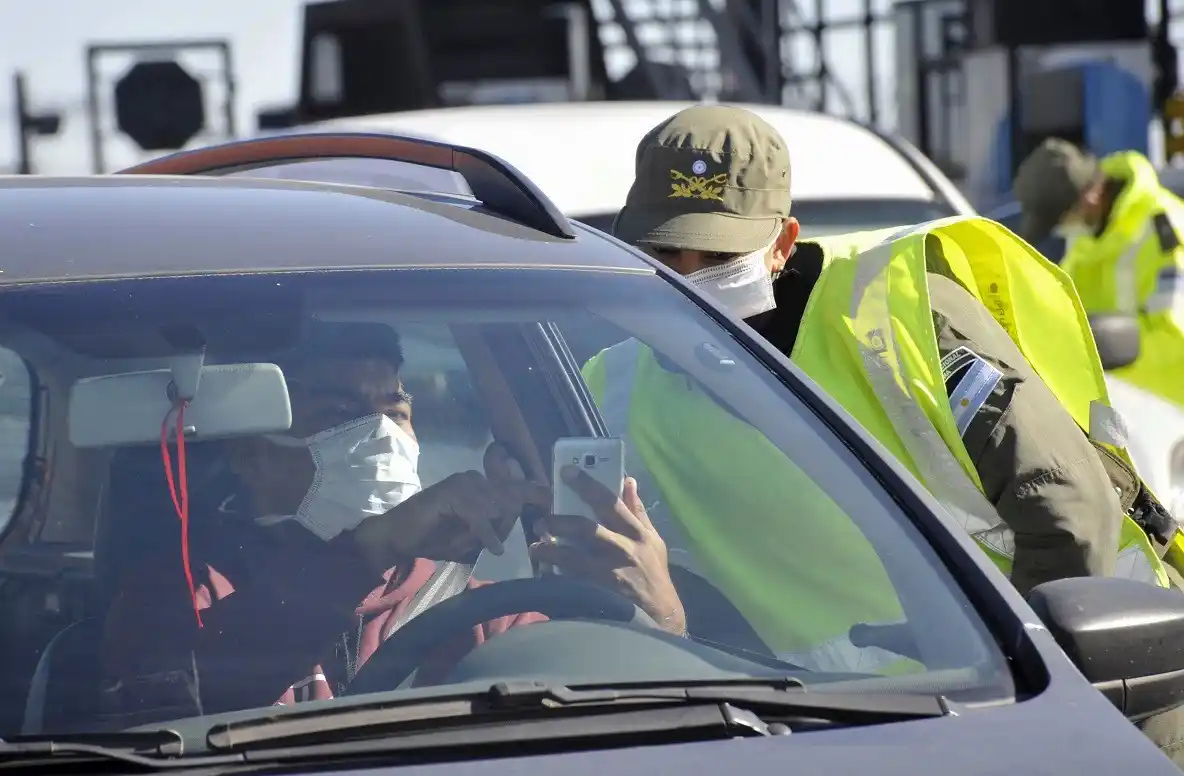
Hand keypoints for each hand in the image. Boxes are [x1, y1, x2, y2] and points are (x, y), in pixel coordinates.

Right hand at [352, 443, 545, 570]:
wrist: (399, 537)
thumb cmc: (434, 538)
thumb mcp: (473, 538)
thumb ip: (495, 529)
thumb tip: (517, 526)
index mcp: (482, 487)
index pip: (516, 487)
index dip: (535, 494)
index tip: (550, 501)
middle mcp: (476, 479)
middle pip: (511, 500)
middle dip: (506, 524)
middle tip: (489, 541)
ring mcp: (464, 482)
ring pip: (497, 507)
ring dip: (491, 531)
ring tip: (474, 543)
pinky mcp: (453, 492)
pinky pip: (480, 514)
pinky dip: (486, 532)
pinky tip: (490, 546)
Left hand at [530, 466, 685, 635]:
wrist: (660, 619)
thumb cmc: (654, 576)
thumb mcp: (653, 541)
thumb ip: (638, 511)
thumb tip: (628, 480)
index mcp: (636, 533)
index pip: (610, 501)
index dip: (586, 484)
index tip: (566, 472)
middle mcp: (622, 549)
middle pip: (585, 527)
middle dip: (560, 520)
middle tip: (542, 518)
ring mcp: (608, 573)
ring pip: (571, 555)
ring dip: (549, 548)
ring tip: (536, 547)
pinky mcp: (597, 594)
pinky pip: (567, 581)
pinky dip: (552, 576)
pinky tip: (542, 573)